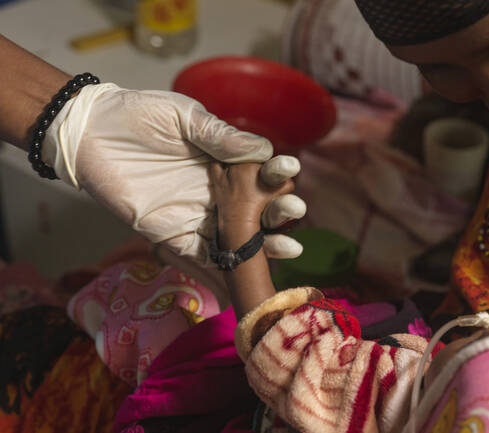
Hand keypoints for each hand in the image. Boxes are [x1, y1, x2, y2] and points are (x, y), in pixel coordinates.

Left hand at [41, 83, 305, 263]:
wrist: (89, 134)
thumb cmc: (137, 117)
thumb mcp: (183, 117)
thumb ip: (220, 135)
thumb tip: (263, 149)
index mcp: (223, 163)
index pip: (259, 173)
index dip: (276, 173)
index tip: (288, 170)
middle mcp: (216, 192)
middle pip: (257, 208)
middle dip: (280, 211)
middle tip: (294, 208)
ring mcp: (197, 215)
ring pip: (237, 236)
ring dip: (265, 243)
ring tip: (290, 246)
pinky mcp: (171, 235)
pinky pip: (202, 254)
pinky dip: (226, 264)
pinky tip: (250, 267)